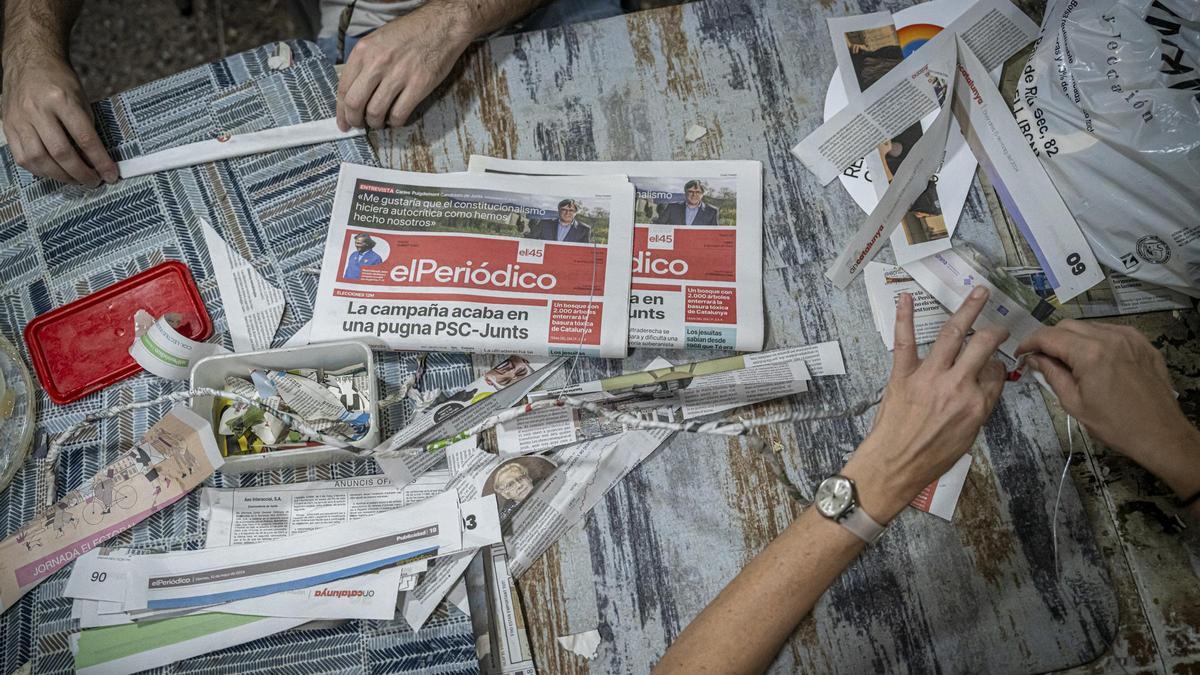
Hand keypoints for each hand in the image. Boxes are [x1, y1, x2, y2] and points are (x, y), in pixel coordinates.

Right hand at [2, 54, 116, 185]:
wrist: (29, 61)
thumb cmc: (58, 80)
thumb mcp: (80, 97)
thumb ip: (86, 127)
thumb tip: (95, 159)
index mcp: (61, 99)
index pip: (85, 137)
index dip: (100, 161)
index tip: (110, 174)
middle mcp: (37, 109)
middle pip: (61, 152)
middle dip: (80, 173)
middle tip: (94, 181)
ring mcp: (19, 119)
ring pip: (39, 159)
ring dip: (61, 176)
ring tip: (76, 180)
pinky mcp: (7, 126)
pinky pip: (22, 157)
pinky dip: (40, 170)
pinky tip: (54, 172)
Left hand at [336, 6, 474, 130]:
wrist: (441, 26)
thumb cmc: (411, 33)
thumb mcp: (378, 40)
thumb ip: (364, 63)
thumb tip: (355, 91)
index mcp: (364, 51)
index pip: (344, 88)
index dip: (341, 111)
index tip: (344, 122)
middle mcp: (377, 63)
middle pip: (355, 103)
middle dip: (355, 120)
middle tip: (360, 125)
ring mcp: (398, 75)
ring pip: (376, 112)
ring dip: (375, 123)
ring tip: (380, 122)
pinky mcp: (418, 85)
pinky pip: (399, 113)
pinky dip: (395, 122)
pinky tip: (396, 118)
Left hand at [843, 287, 1008, 521]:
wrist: (895, 465)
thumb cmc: (932, 458)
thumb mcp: (968, 436)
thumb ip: (979, 406)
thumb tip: (985, 382)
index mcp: (977, 404)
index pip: (995, 373)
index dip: (995, 365)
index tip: (992, 363)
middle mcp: (957, 385)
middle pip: (983, 347)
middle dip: (994, 332)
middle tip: (998, 325)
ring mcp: (929, 376)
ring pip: (953, 334)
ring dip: (968, 309)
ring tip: (979, 292)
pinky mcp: (903, 374)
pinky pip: (904, 341)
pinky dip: (904, 317)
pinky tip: (904, 296)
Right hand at [1019, 320, 1199, 498]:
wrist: (1160, 434)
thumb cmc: (1115, 425)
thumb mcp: (1074, 403)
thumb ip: (1051, 375)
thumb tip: (1034, 359)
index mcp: (1089, 353)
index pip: (1048, 336)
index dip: (1029, 342)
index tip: (1021, 354)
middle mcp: (1109, 337)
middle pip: (1067, 325)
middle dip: (1049, 339)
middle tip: (1041, 358)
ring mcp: (1129, 337)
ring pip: (1088, 326)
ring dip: (1072, 338)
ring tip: (1068, 360)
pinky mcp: (1142, 342)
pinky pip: (1110, 331)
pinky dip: (1095, 339)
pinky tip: (1093, 358)